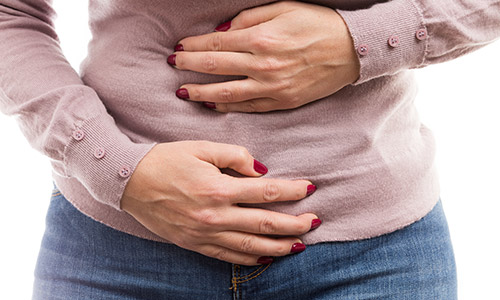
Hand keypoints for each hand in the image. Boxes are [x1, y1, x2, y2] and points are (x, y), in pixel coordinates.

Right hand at [121, 141, 319, 264]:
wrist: (128, 181)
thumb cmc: (165, 160)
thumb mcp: (201, 147)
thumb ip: (235, 155)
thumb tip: (262, 169)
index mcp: (218, 188)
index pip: (266, 192)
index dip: (292, 191)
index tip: (310, 188)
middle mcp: (214, 216)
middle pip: (265, 224)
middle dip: (294, 224)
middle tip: (315, 222)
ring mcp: (204, 234)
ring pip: (251, 246)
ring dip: (279, 246)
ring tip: (300, 244)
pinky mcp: (194, 244)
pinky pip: (228, 256)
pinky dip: (250, 258)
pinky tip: (266, 257)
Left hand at [169, 1, 359, 112]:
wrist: (352, 49)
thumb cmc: (318, 24)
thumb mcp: (284, 7)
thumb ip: (250, 18)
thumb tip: (223, 30)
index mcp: (261, 38)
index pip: (216, 43)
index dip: (194, 46)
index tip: (179, 48)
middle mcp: (263, 65)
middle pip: (215, 67)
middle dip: (189, 66)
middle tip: (172, 66)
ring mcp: (272, 88)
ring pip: (226, 93)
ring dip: (201, 92)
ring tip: (183, 92)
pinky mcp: (282, 102)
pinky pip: (248, 107)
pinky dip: (227, 106)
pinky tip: (212, 104)